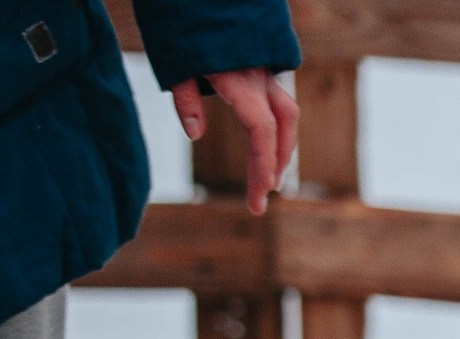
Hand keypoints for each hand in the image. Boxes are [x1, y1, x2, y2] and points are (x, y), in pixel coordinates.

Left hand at [171, 69, 299, 213]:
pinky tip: (268, 137)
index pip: (261, 133)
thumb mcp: (173, 59)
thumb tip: (195, 134)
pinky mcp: (262, 61)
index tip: (257, 199)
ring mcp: (264, 68)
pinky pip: (278, 98)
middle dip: (276, 163)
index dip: (261, 168)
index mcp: (239, 80)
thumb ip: (185, 98)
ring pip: (286, 113)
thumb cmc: (179, 17)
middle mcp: (259, 76)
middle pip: (283, 127)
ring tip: (270, 172)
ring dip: (281, 145)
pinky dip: (276, 123)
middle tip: (263, 193)